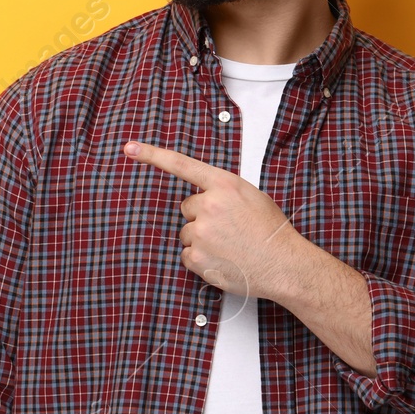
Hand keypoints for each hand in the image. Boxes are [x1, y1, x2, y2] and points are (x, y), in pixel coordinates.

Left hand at [123, 140, 300, 302]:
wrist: (285, 265)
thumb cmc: (271, 232)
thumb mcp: (251, 197)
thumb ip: (224, 191)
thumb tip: (206, 195)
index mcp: (224, 185)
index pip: (182, 165)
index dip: (153, 155)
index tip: (130, 148)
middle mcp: (209, 205)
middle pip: (188, 207)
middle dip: (203, 217)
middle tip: (229, 229)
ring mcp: (200, 232)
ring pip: (188, 232)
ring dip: (202, 239)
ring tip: (231, 246)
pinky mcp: (196, 257)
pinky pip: (187, 255)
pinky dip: (201, 259)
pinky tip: (223, 260)